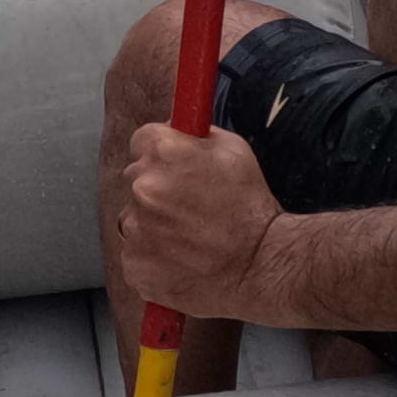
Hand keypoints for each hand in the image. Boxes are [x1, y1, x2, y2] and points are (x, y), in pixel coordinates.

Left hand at [115, 124, 291, 323]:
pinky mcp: (135, 265)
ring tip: (190, 239)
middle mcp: (143, 187)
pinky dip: (153, 258)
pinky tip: (182, 260)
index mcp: (163, 152)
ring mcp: (135, 229)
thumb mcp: (233, 149)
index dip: (159, 154)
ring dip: (154, 225)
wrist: (262, 266)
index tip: (173, 168)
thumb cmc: (251, 206)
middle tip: (189, 208)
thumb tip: (172, 129)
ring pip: (134, 219)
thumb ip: (193, 135)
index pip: (141, 141)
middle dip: (157, 189)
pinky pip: (136, 254)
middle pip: (136, 180)